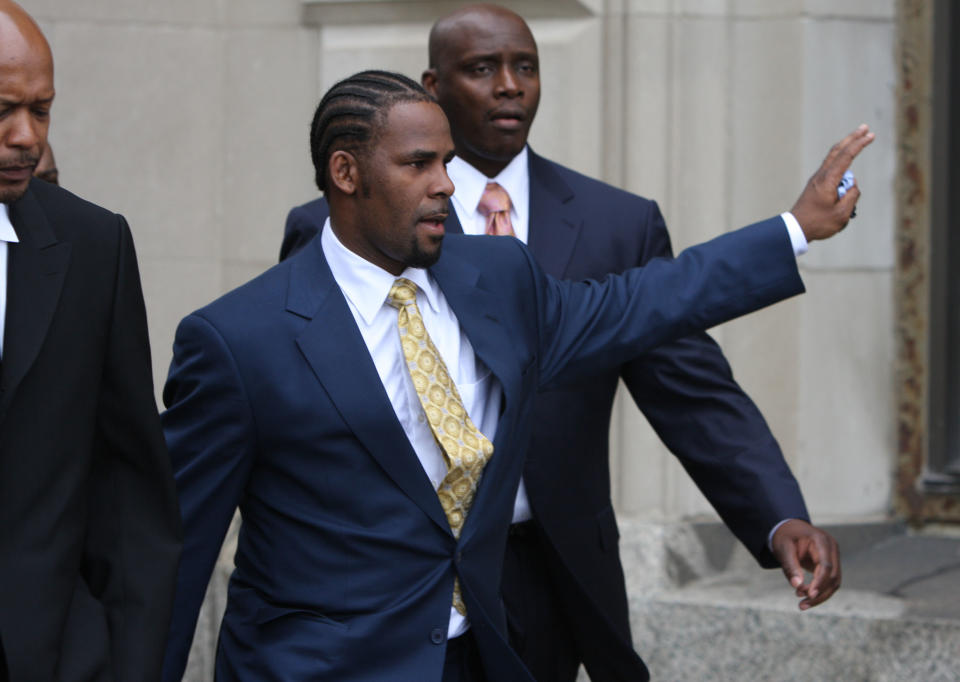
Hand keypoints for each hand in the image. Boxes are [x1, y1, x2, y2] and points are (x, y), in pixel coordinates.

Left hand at [771, 519, 840, 609]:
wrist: (788, 528)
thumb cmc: (784, 537)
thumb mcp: (783, 549)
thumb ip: (790, 566)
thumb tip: (797, 586)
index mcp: (821, 540)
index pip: (826, 565)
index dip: (819, 582)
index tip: (809, 595)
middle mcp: (831, 548)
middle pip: (833, 576)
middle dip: (819, 593)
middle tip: (802, 605)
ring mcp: (833, 556)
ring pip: (834, 582)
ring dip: (820, 595)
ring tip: (802, 604)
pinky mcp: (830, 564)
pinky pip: (829, 581)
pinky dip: (818, 590)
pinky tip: (804, 595)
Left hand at [790, 124, 874, 240]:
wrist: (795, 228)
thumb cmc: (818, 223)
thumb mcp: (841, 214)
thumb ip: (852, 196)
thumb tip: (852, 184)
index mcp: (828, 180)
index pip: (846, 157)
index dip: (859, 144)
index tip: (871, 135)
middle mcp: (821, 176)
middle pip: (837, 151)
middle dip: (852, 138)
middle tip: (865, 127)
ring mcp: (817, 179)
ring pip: (833, 159)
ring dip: (847, 149)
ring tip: (858, 141)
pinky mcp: (816, 185)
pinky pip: (832, 170)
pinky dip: (841, 163)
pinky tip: (846, 165)